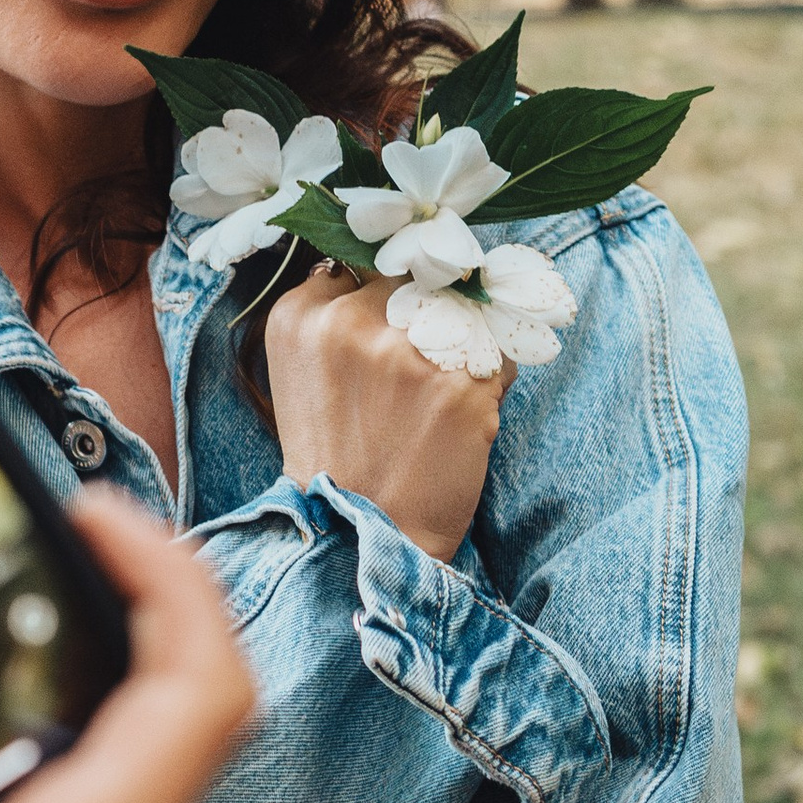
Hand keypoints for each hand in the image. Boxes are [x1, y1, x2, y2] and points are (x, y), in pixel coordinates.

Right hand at [263, 264, 509, 564]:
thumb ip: (333, 313)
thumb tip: (401, 267)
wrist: (361, 537)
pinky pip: (502, 352)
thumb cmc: (336, 457)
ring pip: (465, 310)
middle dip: (428, 316)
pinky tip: (462, 418)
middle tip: (415, 375)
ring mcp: (408, 351)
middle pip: (416, 282)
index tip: (388, 330)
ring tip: (437, 402)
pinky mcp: (461, 383)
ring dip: (465, 346)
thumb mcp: (304, 374)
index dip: (385, 298)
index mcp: (300, 317)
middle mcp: (349, 324)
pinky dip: (493, 380)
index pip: (364, 265)